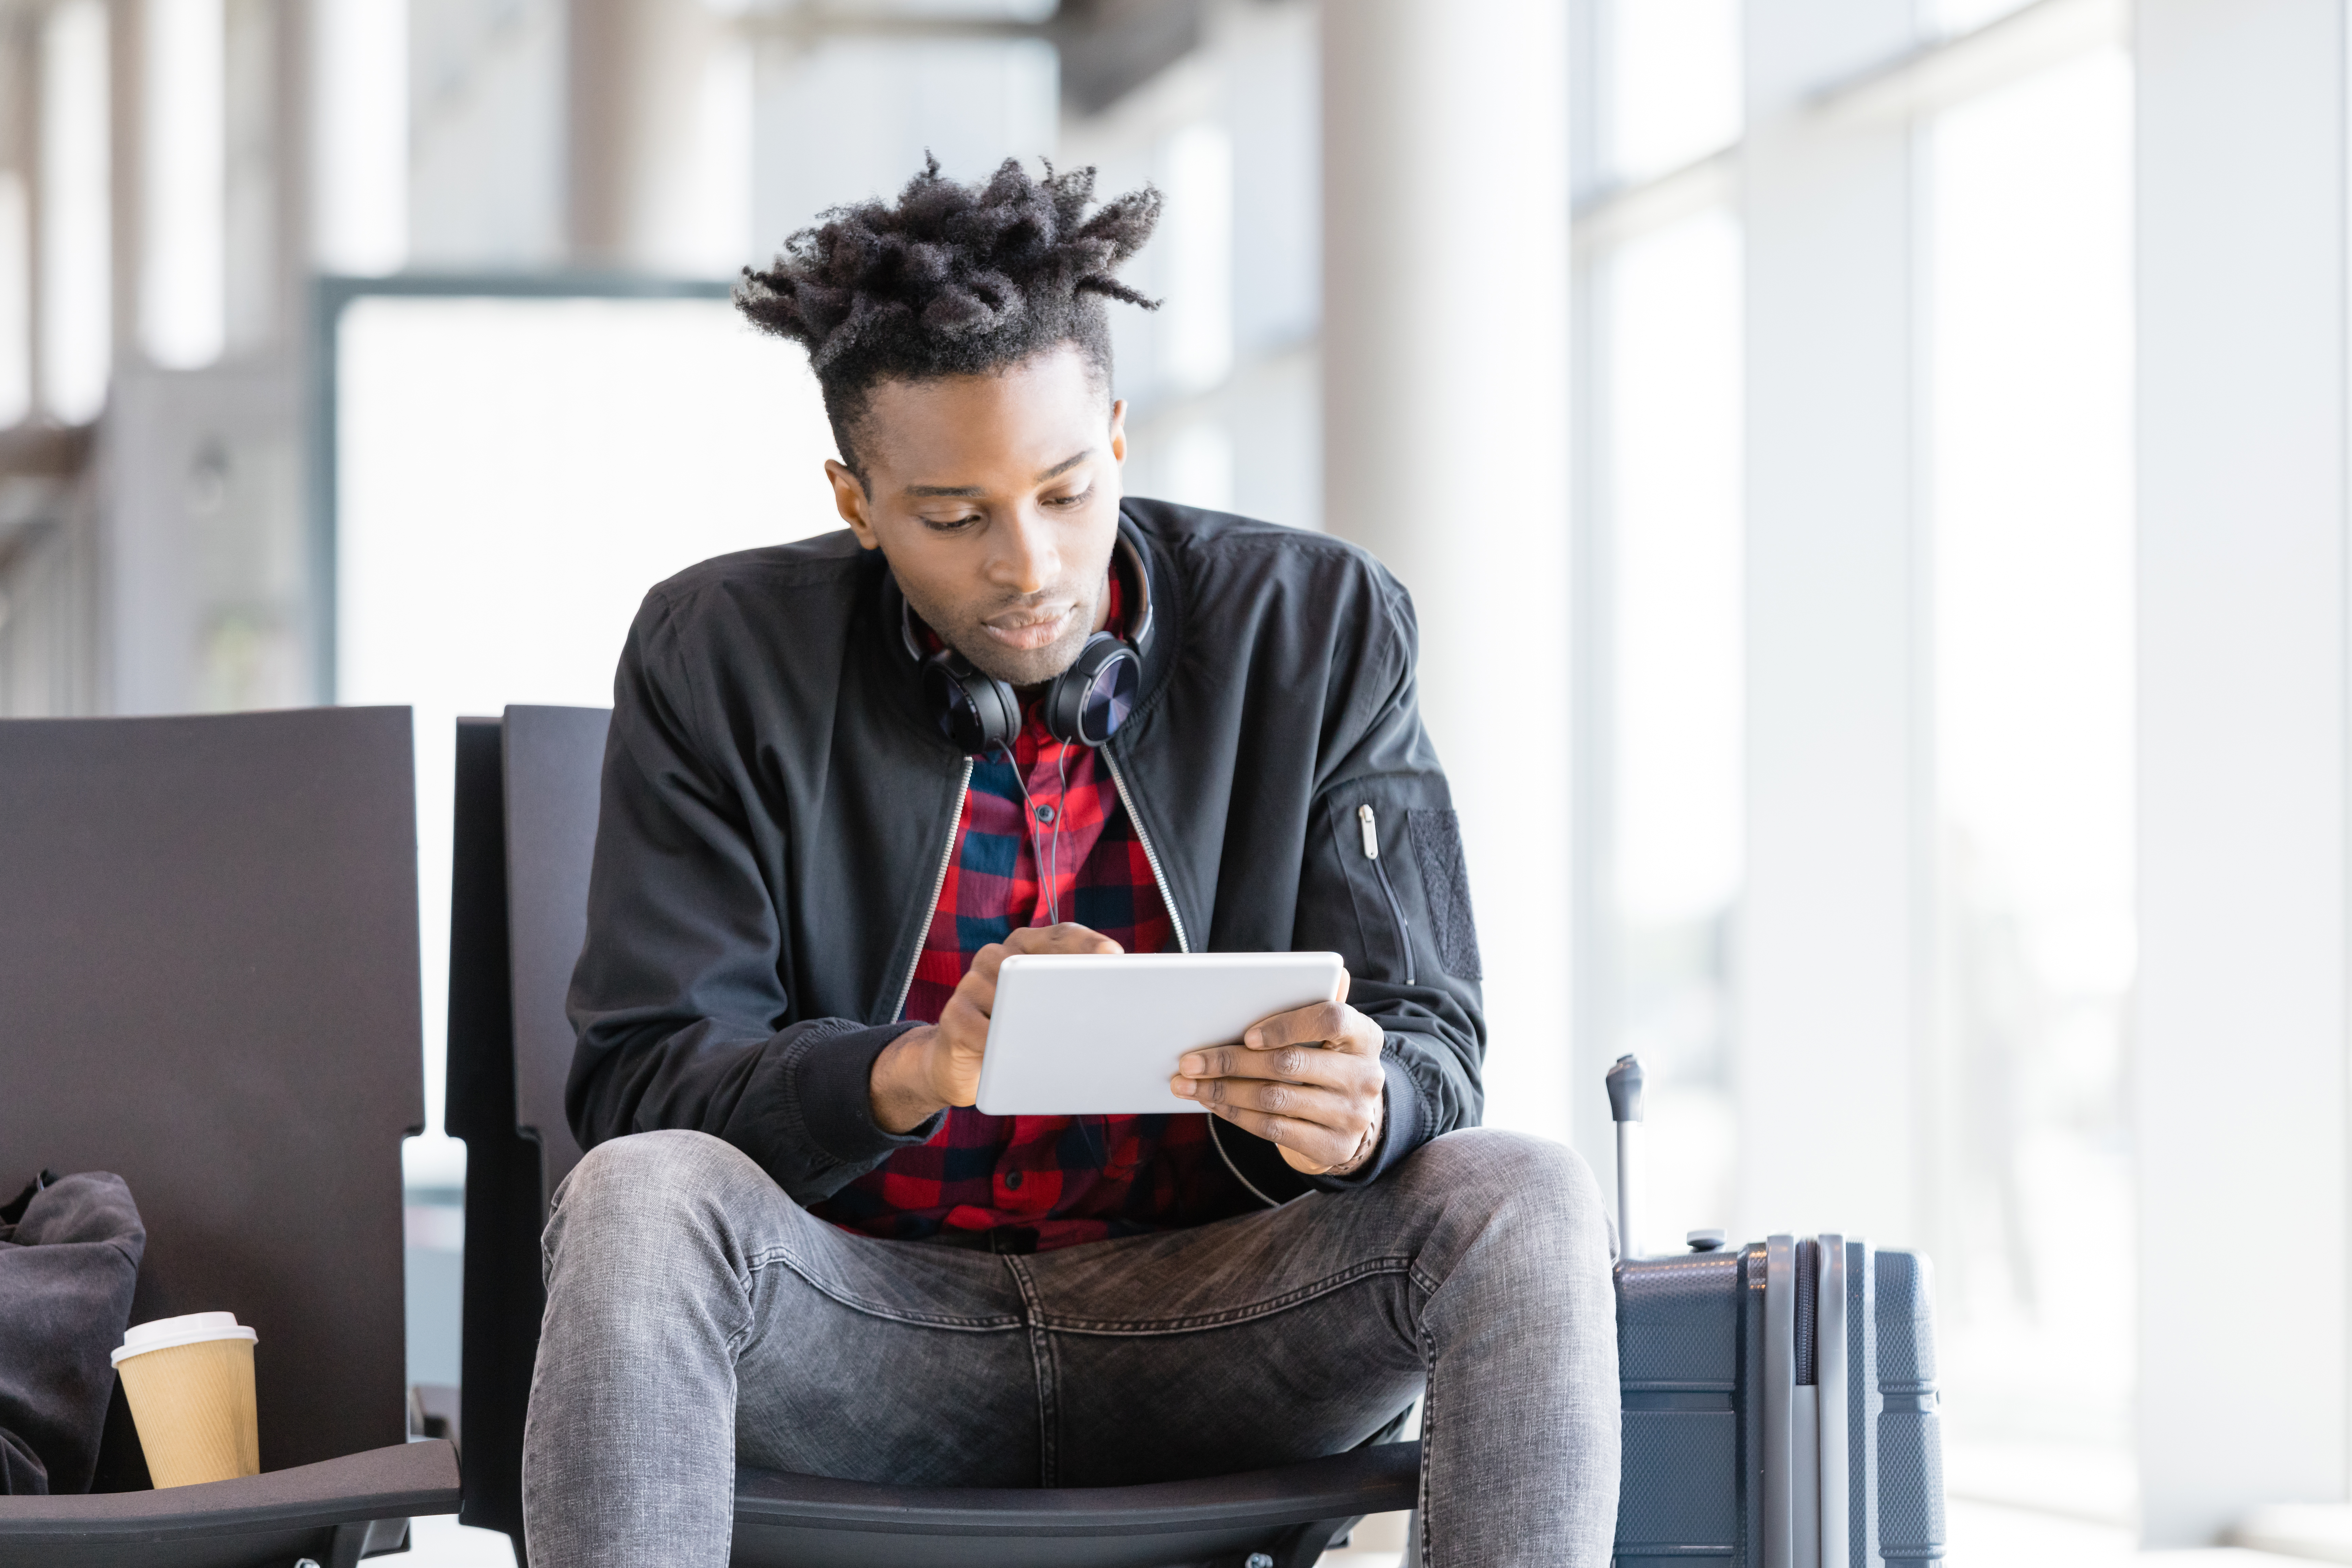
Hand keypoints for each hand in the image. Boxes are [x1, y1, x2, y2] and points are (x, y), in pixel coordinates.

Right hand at [869, 923, 1122, 1132]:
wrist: (964, 1068)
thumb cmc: (1017, 1035)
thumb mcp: (1047, 1014)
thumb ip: (1072, 999)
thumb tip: (1120, 1000)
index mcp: (1025, 950)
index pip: (1060, 935)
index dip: (1086, 942)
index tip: (1111, 955)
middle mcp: (997, 958)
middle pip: (1033, 957)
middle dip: (1063, 973)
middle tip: (1090, 992)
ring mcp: (971, 983)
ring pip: (1003, 989)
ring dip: (1027, 1013)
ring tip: (1050, 1033)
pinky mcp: (954, 1014)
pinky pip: (978, 1025)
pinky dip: (998, 1040)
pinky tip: (1011, 1052)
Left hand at [1171, 972, 1385, 1176]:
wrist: (1346, 1118)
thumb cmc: (1324, 1060)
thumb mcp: (1327, 1032)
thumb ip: (1315, 1001)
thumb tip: (1311, 971)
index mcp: (1364, 1036)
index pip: (1331, 1019)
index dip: (1287, 1025)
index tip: (1247, 1034)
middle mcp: (1365, 1076)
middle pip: (1288, 1063)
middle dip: (1230, 1061)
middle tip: (1188, 1060)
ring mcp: (1351, 1115)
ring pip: (1274, 1099)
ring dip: (1222, 1090)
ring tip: (1187, 1084)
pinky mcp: (1332, 1146)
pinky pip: (1273, 1129)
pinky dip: (1236, 1114)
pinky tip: (1212, 1104)